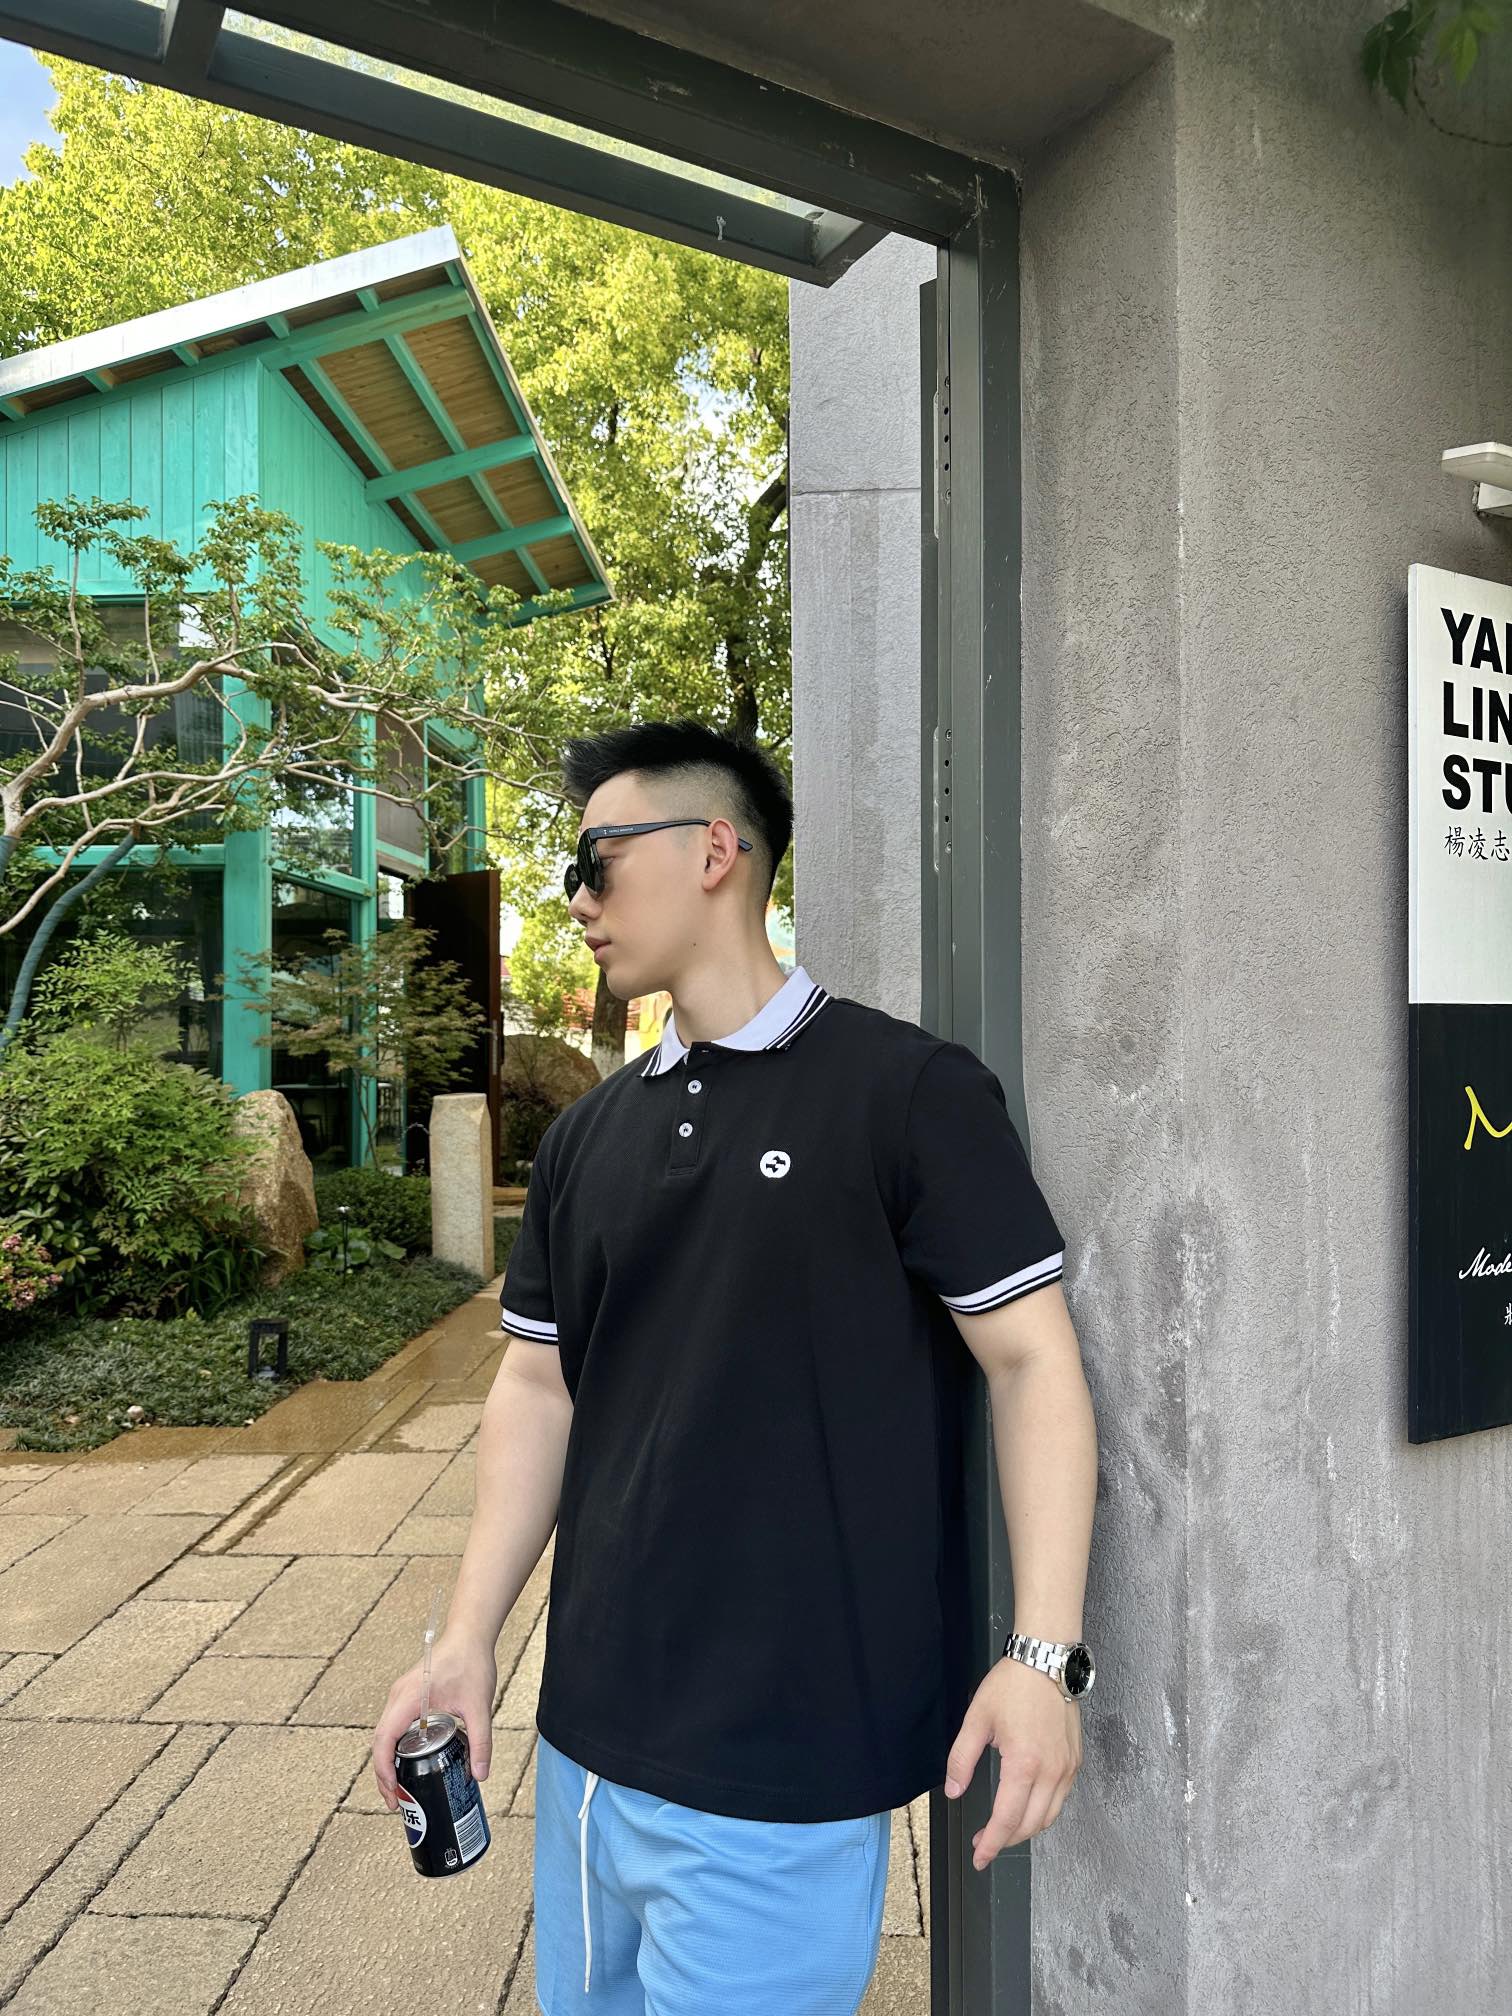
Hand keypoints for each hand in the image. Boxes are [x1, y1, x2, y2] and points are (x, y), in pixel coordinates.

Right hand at [370, 1628, 497, 1812]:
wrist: (470, 1634)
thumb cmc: (471, 1662)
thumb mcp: (479, 1705)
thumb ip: (480, 1741)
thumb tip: (480, 1775)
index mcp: (408, 1697)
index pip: (384, 1739)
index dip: (383, 1770)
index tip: (393, 1792)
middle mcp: (397, 1697)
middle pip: (380, 1741)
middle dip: (383, 1774)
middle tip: (397, 1802)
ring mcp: (400, 1696)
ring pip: (385, 1735)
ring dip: (388, 1762)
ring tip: (401, 1789)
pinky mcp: (408, 1696)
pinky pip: (394, 1726)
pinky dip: (396, 1748)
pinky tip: (410, 1764)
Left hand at [942, 1655, 1082, 1868]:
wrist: (1047, 1660)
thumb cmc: (1012, 1685)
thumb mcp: (977, 1719)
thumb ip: (961, 1759)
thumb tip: (954, 1791)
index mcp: (1024, 1764)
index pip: (1006, 1820)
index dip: (991, 1844)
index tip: (978, 1857)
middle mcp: (1051, 1772)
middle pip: (1029, 1825)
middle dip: (1005, 1841)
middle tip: (984, 1843)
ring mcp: (1067, 1768)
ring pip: (1048, 1817)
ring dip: (1025, 1830)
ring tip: (1003, 1829)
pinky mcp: (1075, 1761)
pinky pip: (1060, 1800)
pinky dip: (1043, 1812)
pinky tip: (1027, 1807)